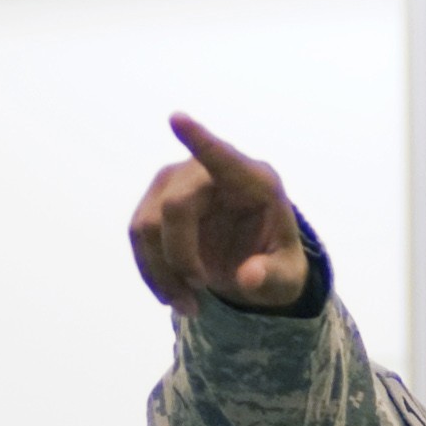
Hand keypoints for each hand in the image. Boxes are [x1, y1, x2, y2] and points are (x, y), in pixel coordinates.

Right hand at [129, 113, 308, 315]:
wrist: (253, 263)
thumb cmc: (275, 260)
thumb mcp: (288, 277)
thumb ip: (273, 276)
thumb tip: (249, 278)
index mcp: (253, 181)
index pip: (222, 157)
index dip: (199, 140)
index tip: (177, 119)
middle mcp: (208, 172)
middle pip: (175, 208)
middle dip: (180, 258)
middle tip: (200, 294)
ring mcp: (175, 181)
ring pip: (147, 225)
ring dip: (162, 273)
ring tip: (189, 306)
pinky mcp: (155, 200)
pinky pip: (138, 236)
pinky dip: (152, 272)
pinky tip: (172, 294)